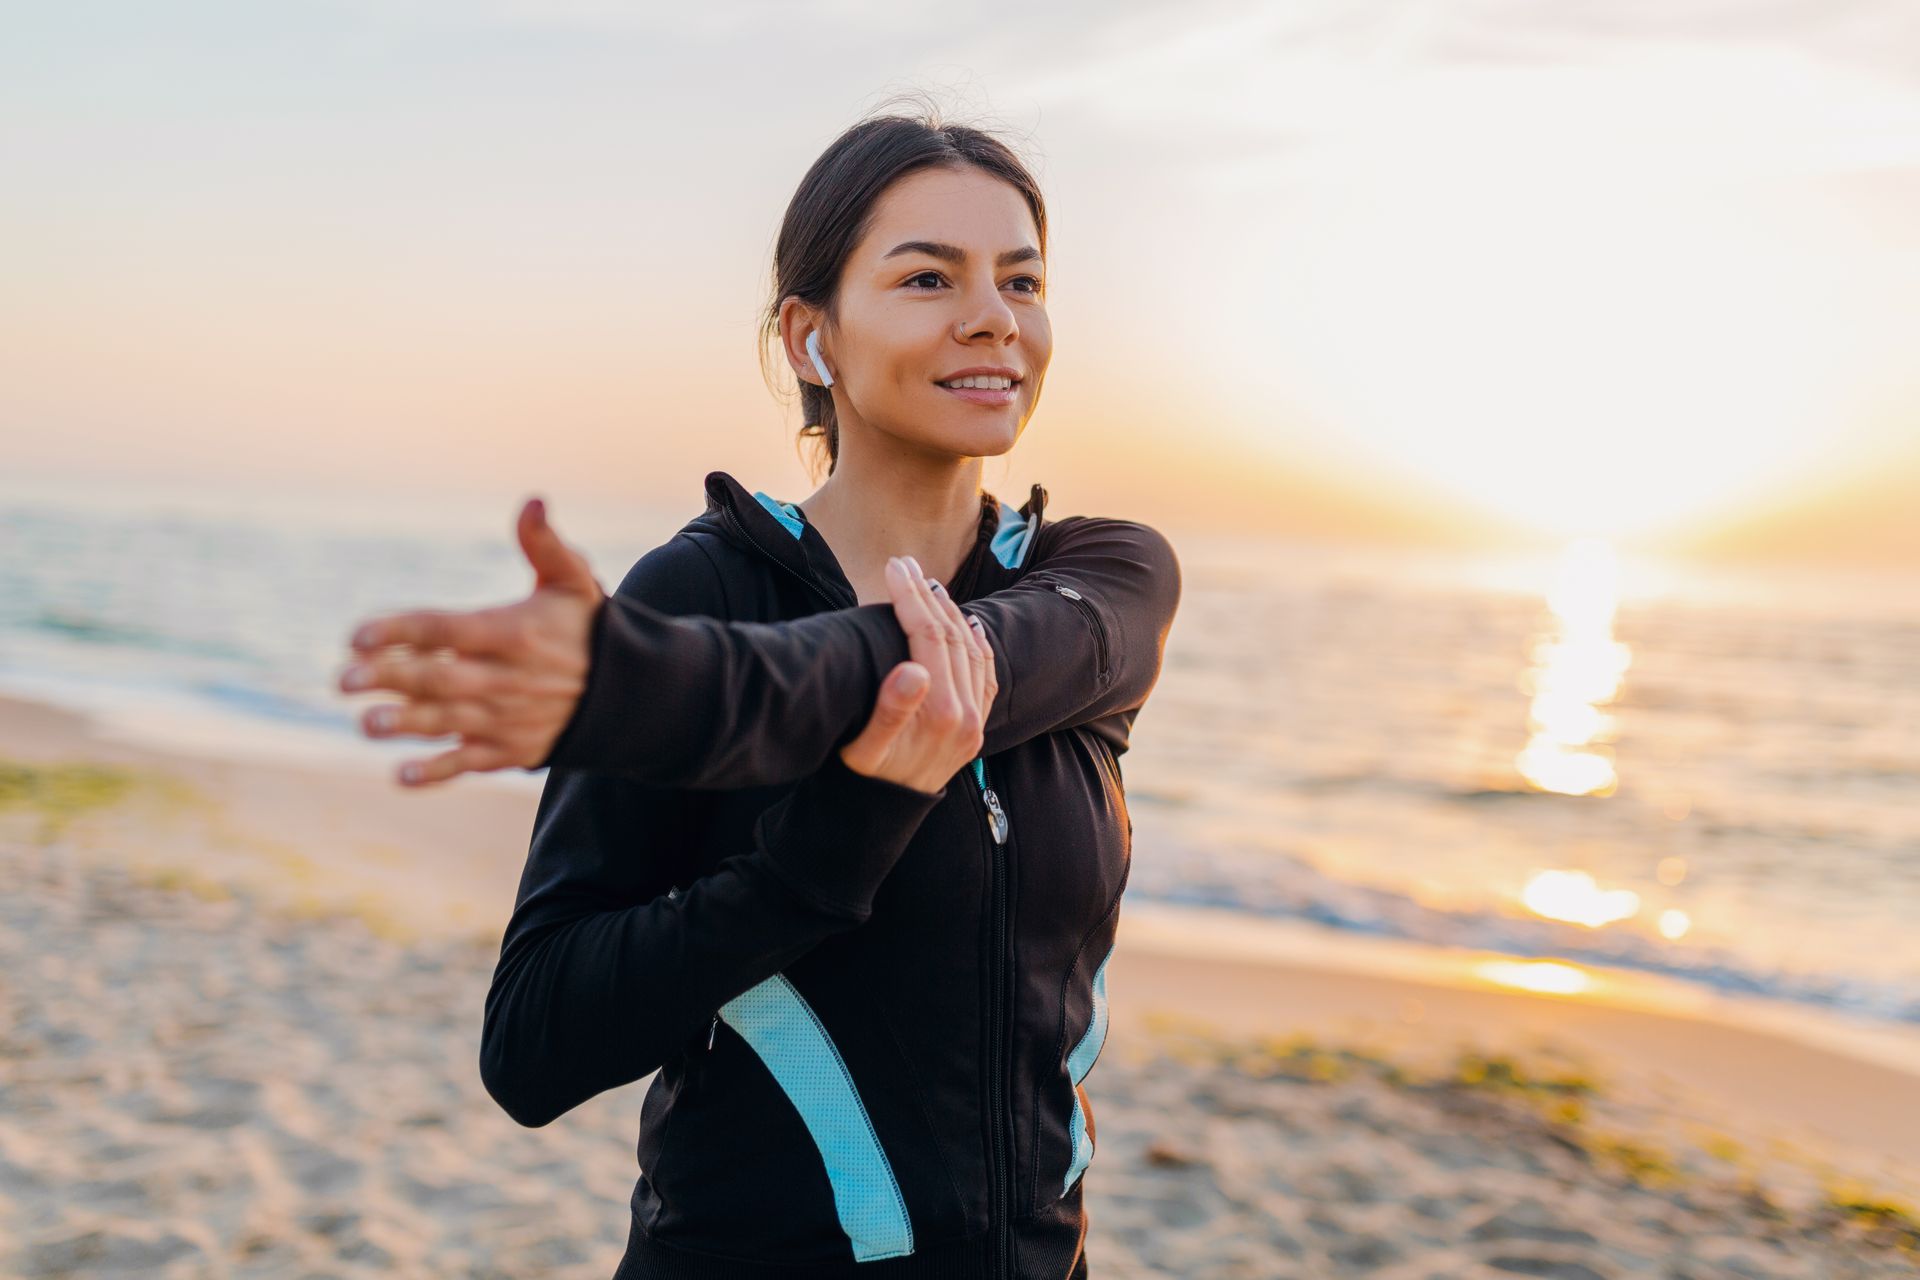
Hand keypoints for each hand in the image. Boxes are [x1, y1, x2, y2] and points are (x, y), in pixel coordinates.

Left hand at [337, 497, 604, 786]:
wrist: (629, 693)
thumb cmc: (587, 629)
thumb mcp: (574, 581)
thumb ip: (546, 545)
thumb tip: (533, 501)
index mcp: (512, 633)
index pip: (446, 630)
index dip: (400, 632)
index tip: (356, 636)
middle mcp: (506, 678)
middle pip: (438, 679)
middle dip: (389, 679)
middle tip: (341, 681)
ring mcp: (507, 717)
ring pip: (448, 722)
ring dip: (405, 725)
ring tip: (365, 724)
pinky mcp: (512, 750)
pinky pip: (470, 763)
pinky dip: (437, 772)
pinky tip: (401, 775)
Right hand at [837, 556, 997, 795]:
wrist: (875, 825)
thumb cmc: (858, 783)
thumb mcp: (862, 750)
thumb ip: (891, 710)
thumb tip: (913, 668)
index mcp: (940, 714)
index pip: (929, 637)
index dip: (910, 597)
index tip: (891, 567)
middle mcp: (966, 717)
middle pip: (952, 637)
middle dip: (928, 595)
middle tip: (904, 564)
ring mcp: (974, 724)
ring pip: (972, 650)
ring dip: (952, 612)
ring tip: (928, 585)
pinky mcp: (974, 731)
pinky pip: (985, 676)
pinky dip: (978, 644)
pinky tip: (969, 623)